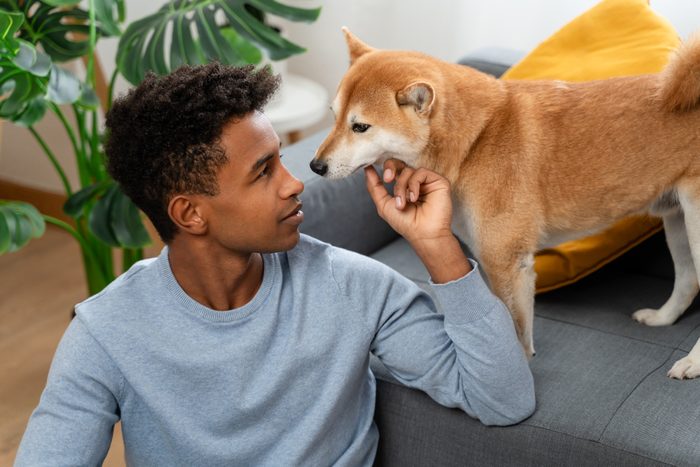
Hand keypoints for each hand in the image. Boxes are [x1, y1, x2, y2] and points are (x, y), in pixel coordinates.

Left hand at [364, 160, 470, 281]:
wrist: (423, 234)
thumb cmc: (406, 224)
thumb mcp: (384, 205)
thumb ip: (374, 187)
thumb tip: (367, 169)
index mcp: (403, 186)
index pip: (393, 169)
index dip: (385, 168)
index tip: (372, 168)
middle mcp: (415, 182)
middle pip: (400, 162)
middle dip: (390, 168)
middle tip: (387, 179)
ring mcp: (427, 181)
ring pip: (408, 170)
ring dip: (401, 187)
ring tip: (402, 204)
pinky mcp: (438, 181)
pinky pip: (421, 172)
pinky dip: (413, 185)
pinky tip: (414, 198)